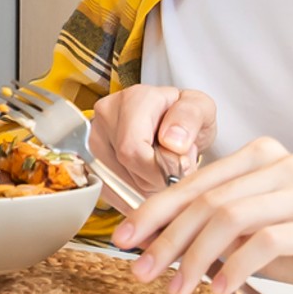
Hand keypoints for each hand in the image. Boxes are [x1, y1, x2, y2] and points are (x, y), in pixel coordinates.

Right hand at [86, 83, 214, 195]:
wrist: (174, 124)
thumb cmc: (187, 117)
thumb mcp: (201, 109)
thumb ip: (190, 118)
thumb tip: (172, 141)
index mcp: (133, 99)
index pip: (133, 149)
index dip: (159, 169)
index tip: (181, 167)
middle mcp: (107, 115)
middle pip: (125, 166)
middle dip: (155, 178)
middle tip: (174, 167)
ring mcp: (95, 137)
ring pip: (116, 181)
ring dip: (145, 187)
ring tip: (160, 169)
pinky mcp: (90, 159)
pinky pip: (109, 191)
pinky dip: (133, 193)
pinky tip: (148, 180)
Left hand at [108, 136, 292, 293]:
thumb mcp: (250, 234)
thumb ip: (211, 229)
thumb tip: (152, 244)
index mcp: (259, 156)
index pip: (193, 183)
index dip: (153, 211)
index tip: (124, 238)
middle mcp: (281, 163)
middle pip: (207, 201)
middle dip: (167, 239)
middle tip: (143, 270)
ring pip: (230, 218)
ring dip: (196, 258)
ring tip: (179, 288)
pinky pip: (265, 241)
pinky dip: (236, 267)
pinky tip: (222, 289)